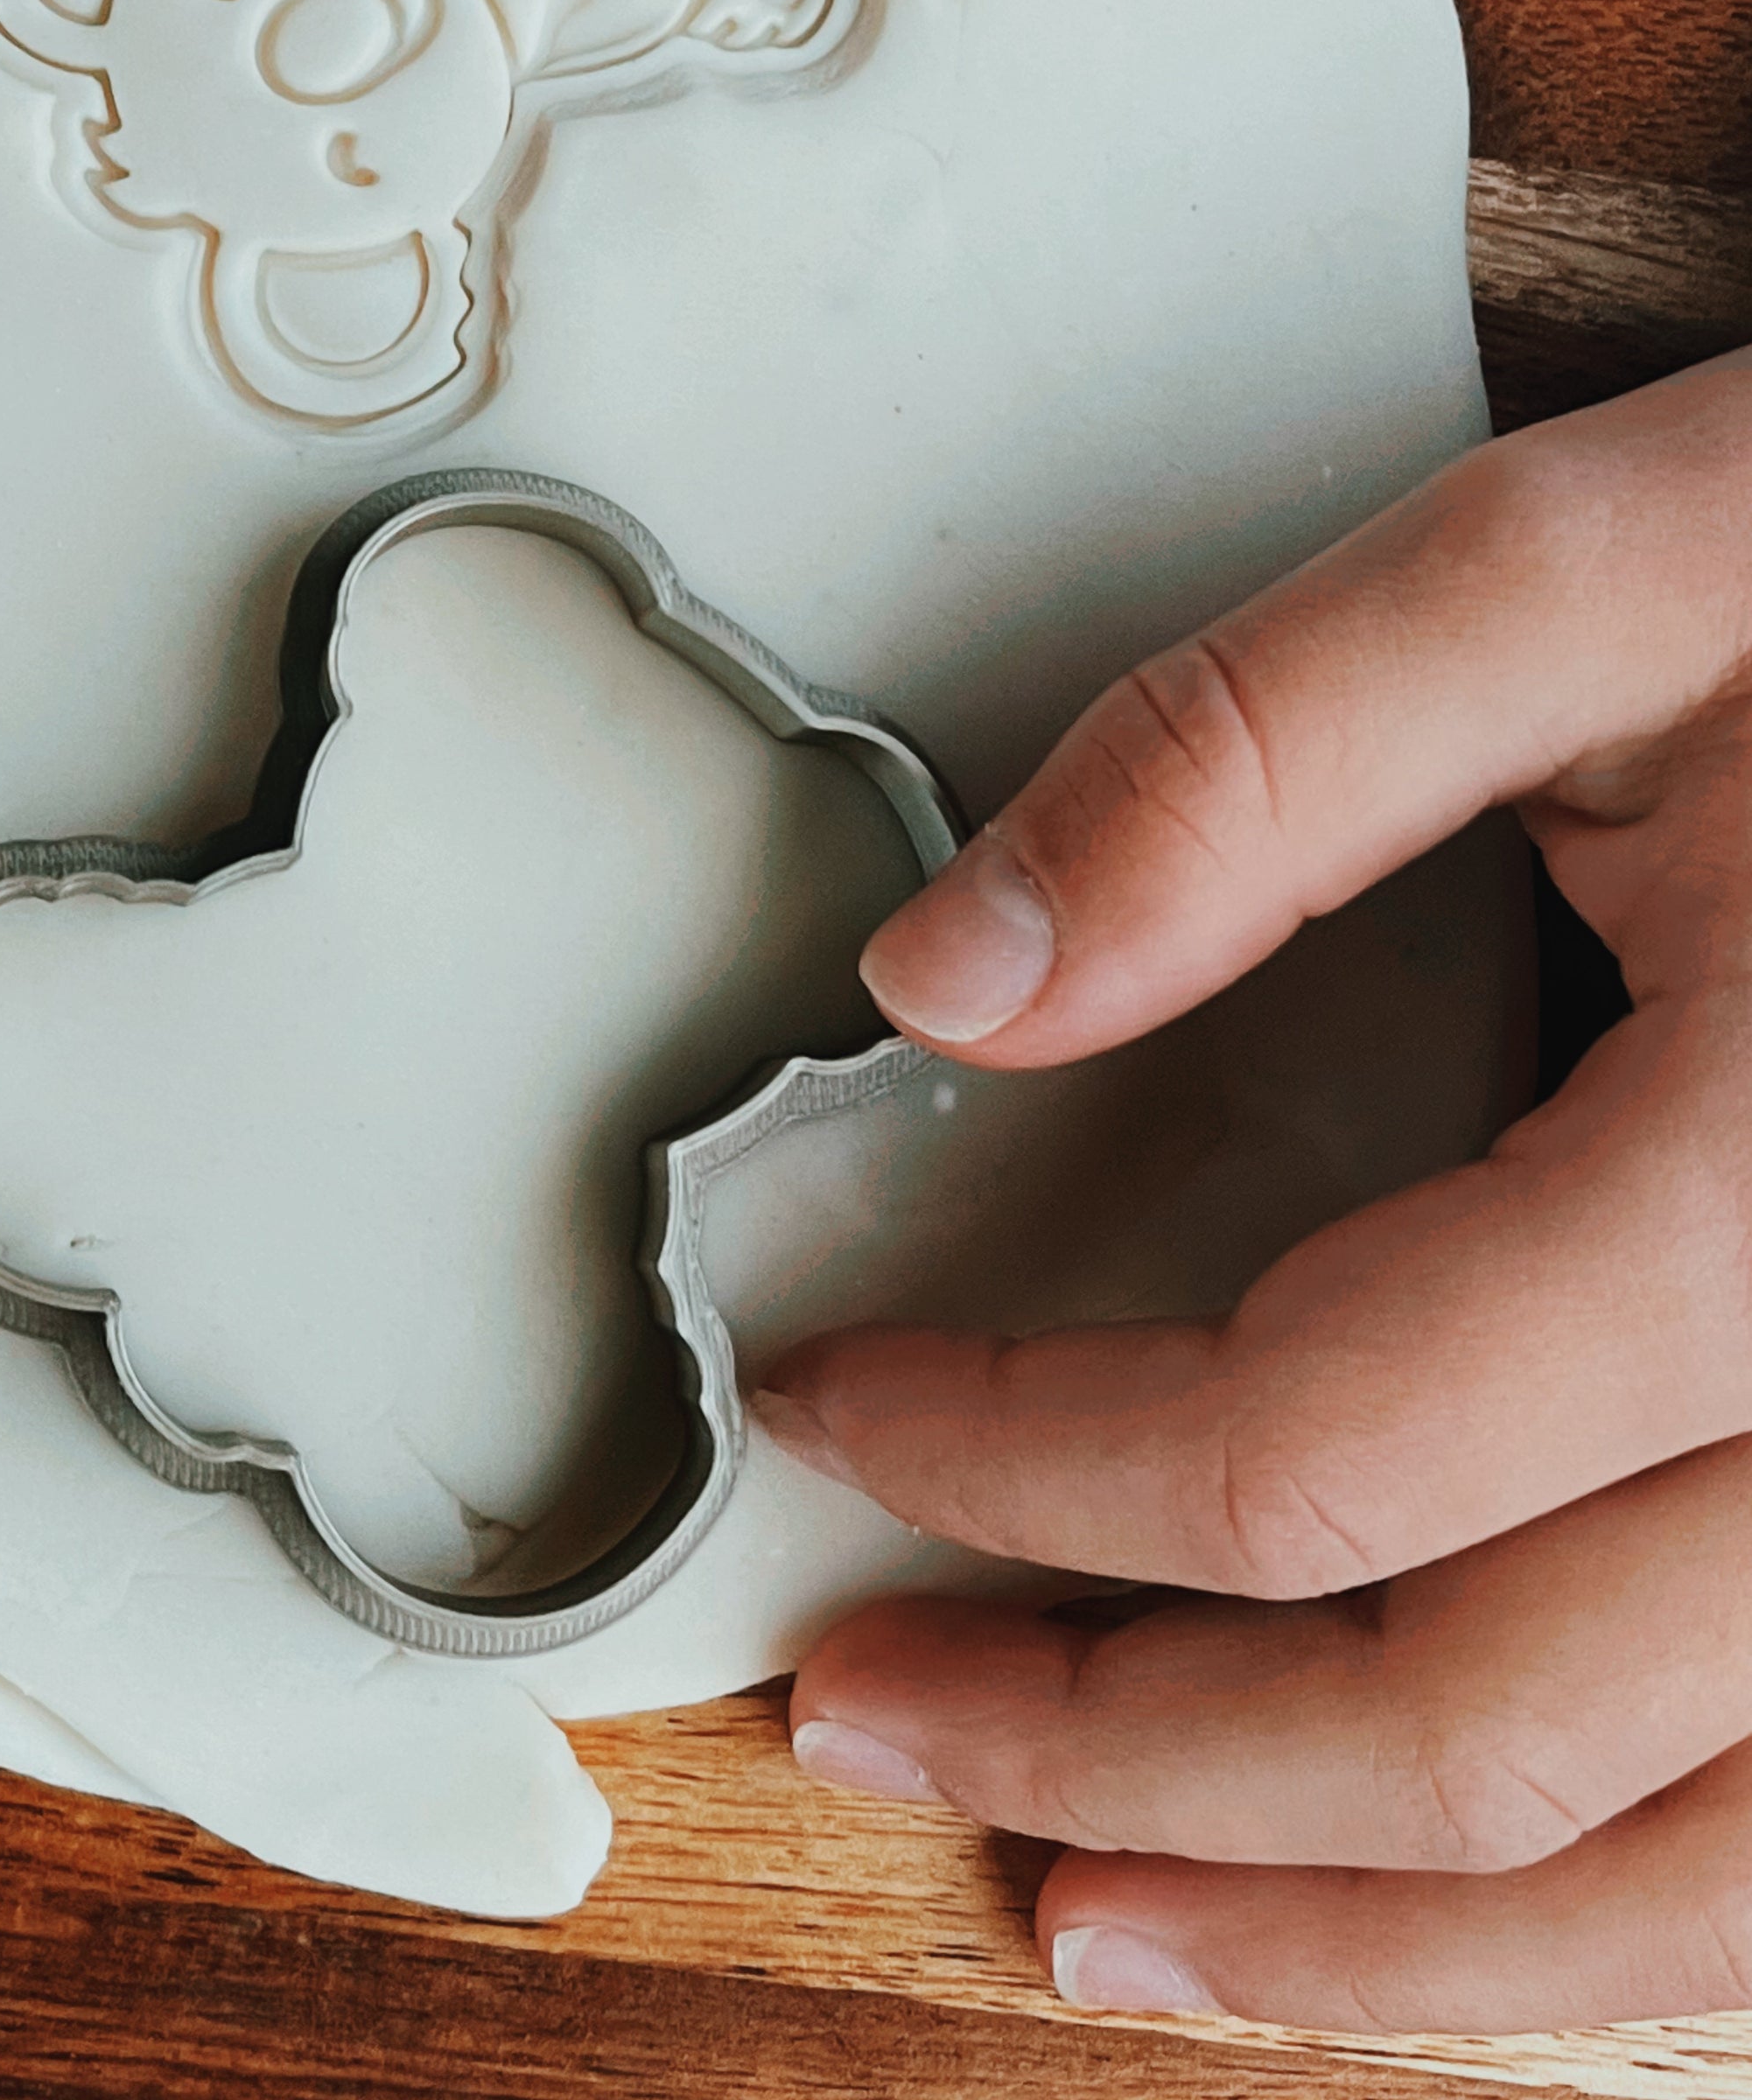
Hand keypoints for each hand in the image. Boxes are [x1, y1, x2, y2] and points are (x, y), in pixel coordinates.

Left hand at [756, 353, 1751, 2034]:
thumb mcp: (1599, 568)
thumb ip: (1250, 760)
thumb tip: (946, 983)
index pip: (1318, 1439)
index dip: (1020, 1454)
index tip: (830, 1394)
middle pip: (1481, 1727)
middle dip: (1123, 1749)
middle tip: (867, 1709)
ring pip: (1685, 1881)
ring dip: (1360, 1929)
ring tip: (1087, 1913)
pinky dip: (1605, 1910)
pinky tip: (1431, 1893)